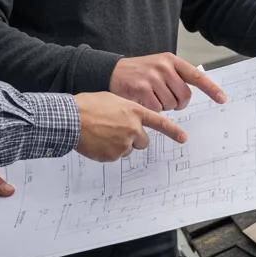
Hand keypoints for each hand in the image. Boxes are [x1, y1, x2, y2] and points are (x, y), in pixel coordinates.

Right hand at [74, 91, 188, 161]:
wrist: (72, 119)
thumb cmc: (89, 106)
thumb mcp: (113, 100)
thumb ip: (127, 110)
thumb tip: (131, 118)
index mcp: (134, 111)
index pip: (160, 123)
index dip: (173, 131)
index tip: (183, 138)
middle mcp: (133, 128)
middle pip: (143, 141)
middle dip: (134, 138)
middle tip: (117, 131)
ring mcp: (124, 143)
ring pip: (128, 149)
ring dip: (120, 144)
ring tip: (103, 134)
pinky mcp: (113, 155)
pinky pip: (116, 156)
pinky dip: (108, 151)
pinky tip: (98, 141)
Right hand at [110, 52, 226, 110]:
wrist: (112, 71)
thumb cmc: (139, 72)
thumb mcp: (159, 66)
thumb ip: (176, 76)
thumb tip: (190, 93)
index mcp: (171, 60)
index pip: (196, 76)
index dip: (211, 89)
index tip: (222, 99)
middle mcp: (164, 67)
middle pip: (184, 96)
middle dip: (178, 103)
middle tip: (167, 100)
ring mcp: (153, 77)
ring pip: (171, 104)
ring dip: (163, 106)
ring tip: (151, 96)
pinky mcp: (142, 88)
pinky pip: (157, 108)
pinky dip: (152, 109)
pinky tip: (144, 100)